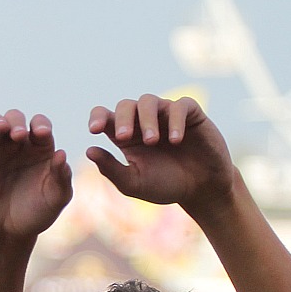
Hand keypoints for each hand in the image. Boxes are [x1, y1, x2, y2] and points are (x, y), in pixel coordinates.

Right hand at [0, 110, 71, 246]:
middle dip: (17, 122)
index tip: (42, 134)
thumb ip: (61, 178)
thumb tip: (62, 154)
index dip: (41, 126)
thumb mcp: (54, 200)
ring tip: (1, 129)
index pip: (41, 127)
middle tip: (19, 135)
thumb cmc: (34, 216)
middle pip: (16, 120)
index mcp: (40, 151)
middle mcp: (18, 146)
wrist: (5, 236)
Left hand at [86, 95, 232, 215]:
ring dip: (147, 119)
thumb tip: (89, 150)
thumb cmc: (165, 185)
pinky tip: (175, 140)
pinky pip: (180, 106)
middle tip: (123, 138)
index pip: (105, 116)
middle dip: (123, 119)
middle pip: (126, 105)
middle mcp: (143, 120)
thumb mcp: (134, 183)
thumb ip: (111, 169)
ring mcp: (166, 114)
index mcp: (125, 135)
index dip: (98, 117)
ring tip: (152, 141)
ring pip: (149, 101)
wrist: (201, 190)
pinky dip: (175, 120)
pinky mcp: (191, 114)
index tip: (94, 130)